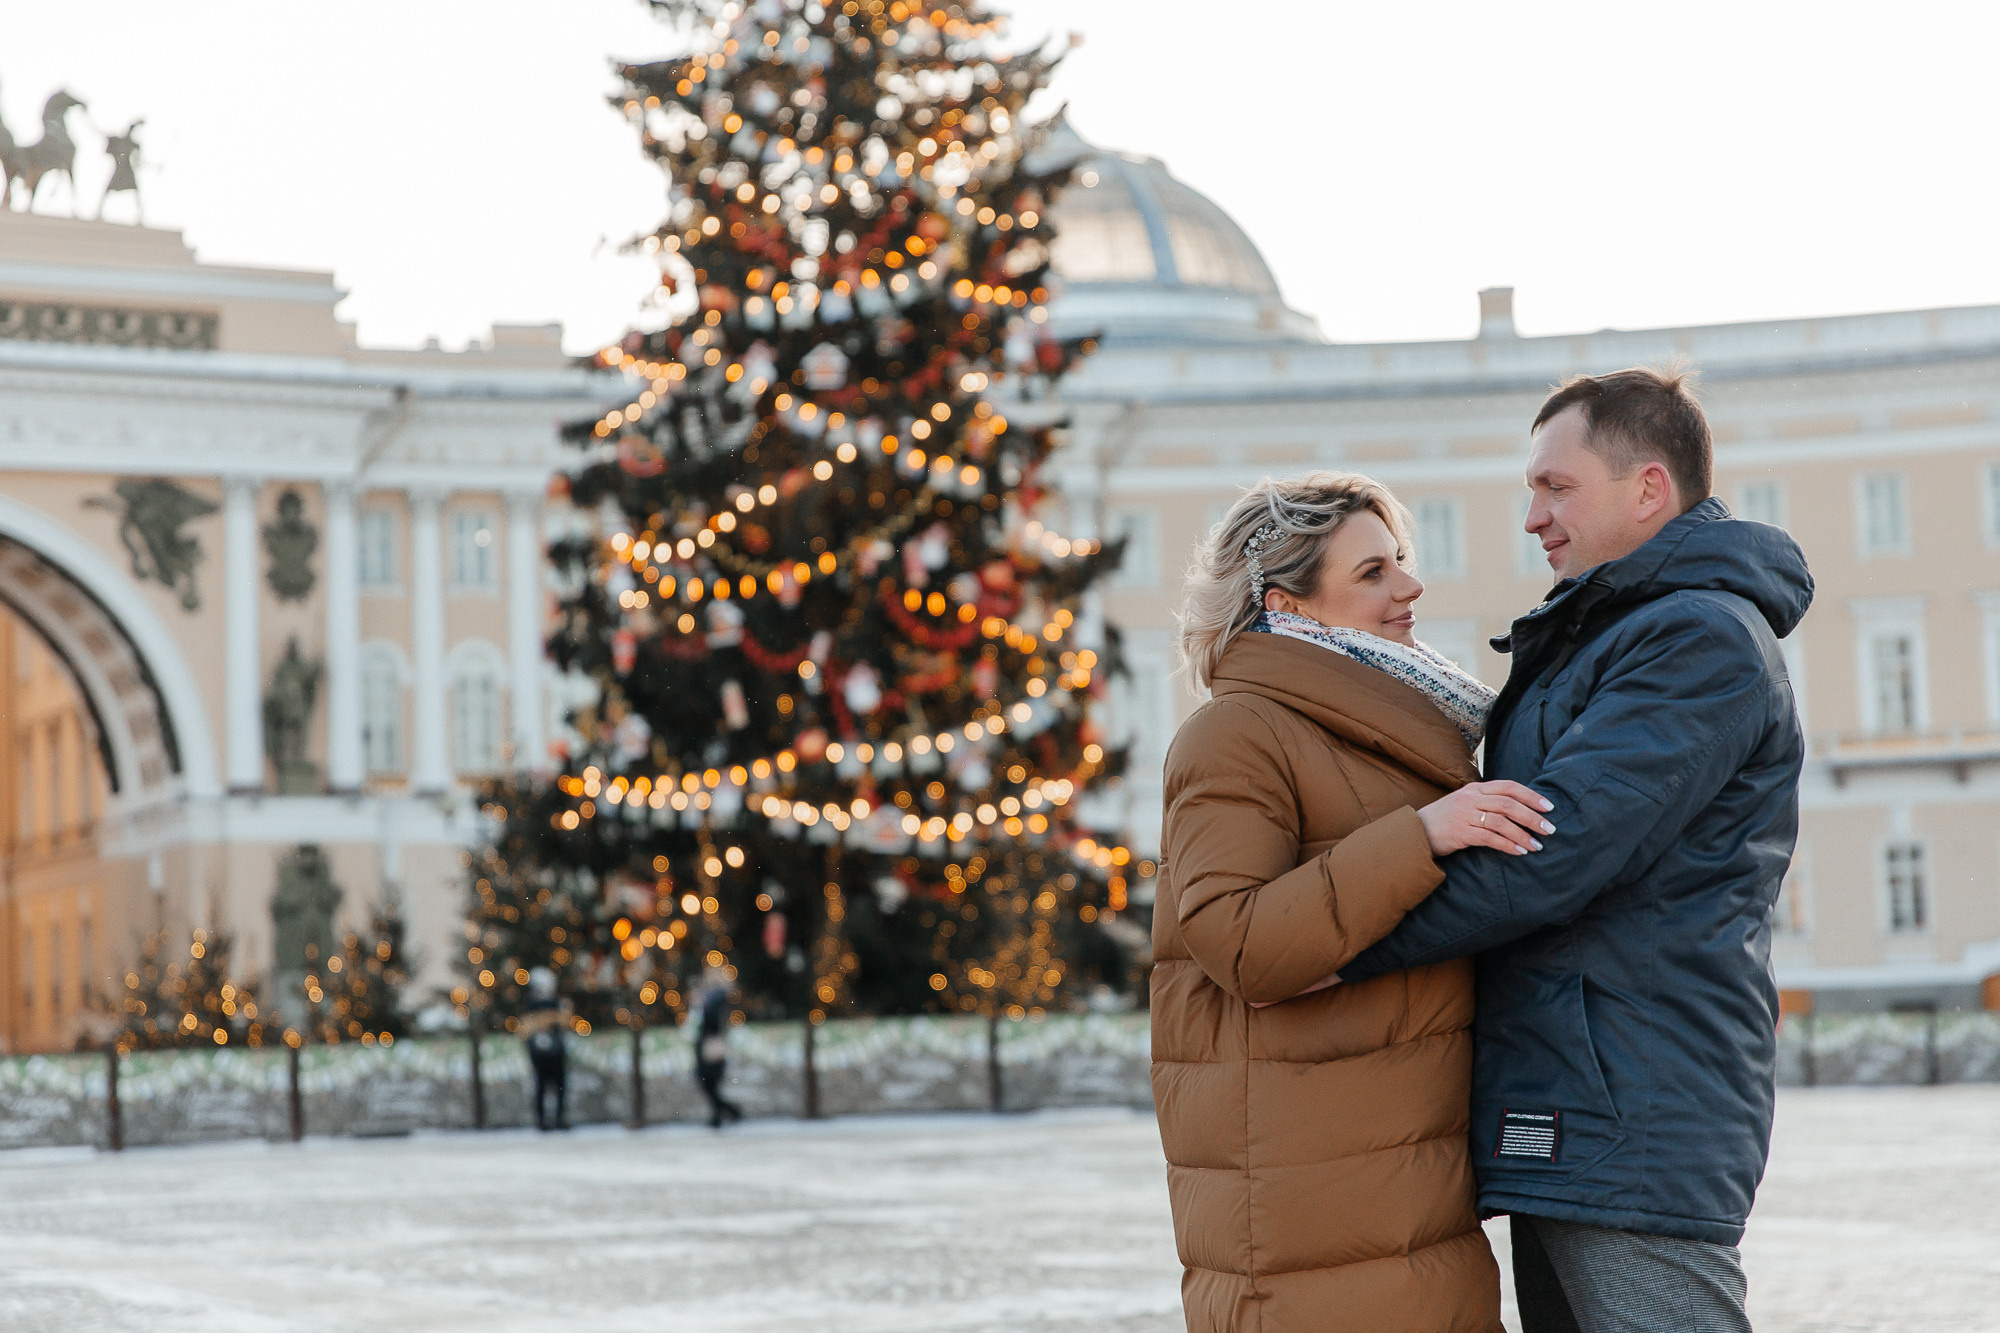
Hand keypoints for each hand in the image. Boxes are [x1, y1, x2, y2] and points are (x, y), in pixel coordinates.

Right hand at [1418, 780, 1554, 856]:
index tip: (1548, 806)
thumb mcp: (1465, 802)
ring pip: (1501, 822)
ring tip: (1537, 845)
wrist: (1416, 831)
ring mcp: (1464, 815)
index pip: (1508, 787)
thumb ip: (1487, 801)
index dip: (1530, 795)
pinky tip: (1519, 852)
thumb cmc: (1445, 818)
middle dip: (1532, 816)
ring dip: (1523, 834)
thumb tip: (1518, 808)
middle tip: (1550, 829)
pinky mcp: (1460, 833)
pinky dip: (1507, 845)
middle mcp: (1470, 799)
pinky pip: (1489, 838)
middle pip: (1508, 804)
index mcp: (1474, 789)